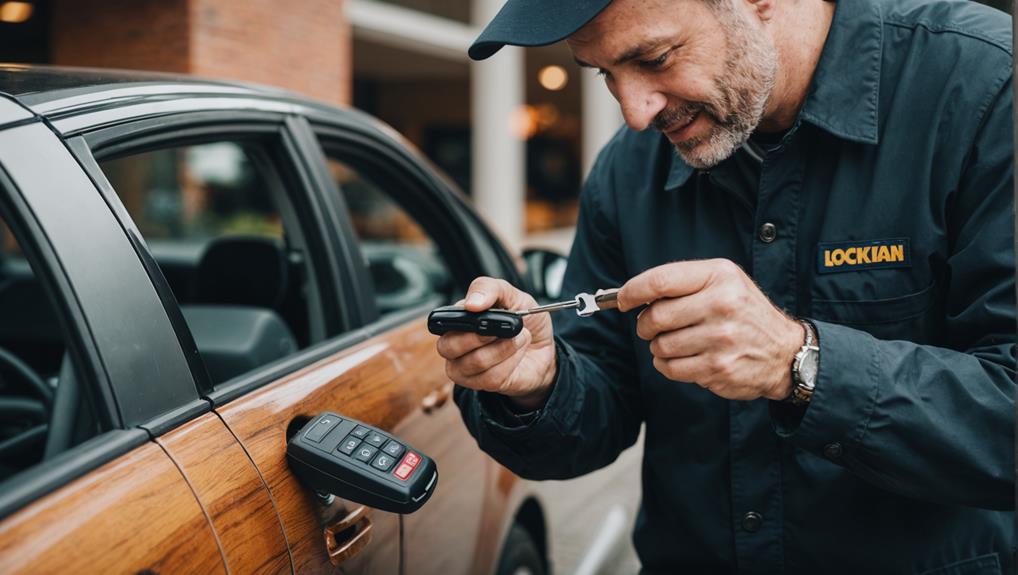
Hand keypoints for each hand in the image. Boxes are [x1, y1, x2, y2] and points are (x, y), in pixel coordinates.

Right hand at [435, 277, 556, 408]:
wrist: (544, 350)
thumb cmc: (525, 323)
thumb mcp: (515, 297)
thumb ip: (491, 289)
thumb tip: (471, 303)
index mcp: (458, 319)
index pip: (442, 320)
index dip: (459, 318)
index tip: (478, 311)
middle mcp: (454, 344)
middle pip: (447, 346)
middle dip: (480, 336)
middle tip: (503, 328)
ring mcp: (464, 367)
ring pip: (474, 362)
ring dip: (504, 348)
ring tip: (520, 338)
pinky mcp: (480, 384)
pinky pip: (490, 377)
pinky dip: (510, 362)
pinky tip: (518, 354)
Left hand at [617, 259, 803, 400]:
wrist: (784, 352)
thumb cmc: (744, 313)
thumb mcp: (723, 281)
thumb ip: (682, 283)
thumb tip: (632, 294)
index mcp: (719, 276)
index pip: (661, 281)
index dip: (632, 291)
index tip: (621, 299)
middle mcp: (721, 304)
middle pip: (655, 316)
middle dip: (645, 324)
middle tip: (651, 326)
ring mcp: (720, 339)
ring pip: (660, 345)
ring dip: (659, 346)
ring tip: (676, 342)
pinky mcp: (718, 368)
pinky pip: (670, 368)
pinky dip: (668, 365)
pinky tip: (682, 358)